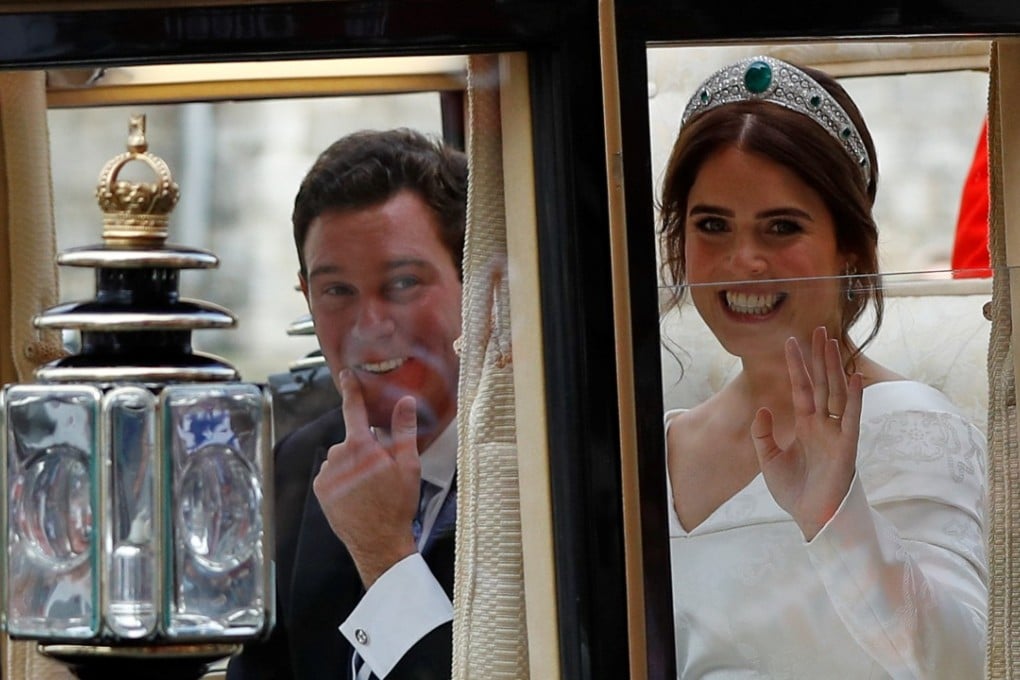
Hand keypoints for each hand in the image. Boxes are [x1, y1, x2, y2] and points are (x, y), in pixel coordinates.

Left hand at [312, 369, 421, 586]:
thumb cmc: (397, 505)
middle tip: (382, 469)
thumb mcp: (408, 466)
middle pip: (352, 438)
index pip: (353, 409)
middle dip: (365, 447)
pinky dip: (343, 477)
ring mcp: (326, 473)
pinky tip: (357, 493)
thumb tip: (405, 401)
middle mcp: (338, 456)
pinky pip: (332, 473)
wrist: (378, 543)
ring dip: (353, 464)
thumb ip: (403, 430)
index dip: (351, 390)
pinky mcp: (320, 489)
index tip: (346, 375)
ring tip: (370, 486)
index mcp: (360, 446)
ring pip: (341, 457)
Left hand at [749, 326, 862, 540]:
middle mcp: (822, 425)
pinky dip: (853, 398)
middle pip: (820, 384)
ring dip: (833, 368)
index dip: (797, 366)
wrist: (812, 518)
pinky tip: (853, 377)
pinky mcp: (846, 447)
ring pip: (835, 393)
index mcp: (805, 426)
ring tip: (831, 342)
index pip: (801, 389)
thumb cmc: (794, 492)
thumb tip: (763, 408)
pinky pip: (851, 418)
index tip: (792, 341)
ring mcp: (836, 433)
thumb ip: (763, 434)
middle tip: (818, 330)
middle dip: (819, 358)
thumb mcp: (768, 460)